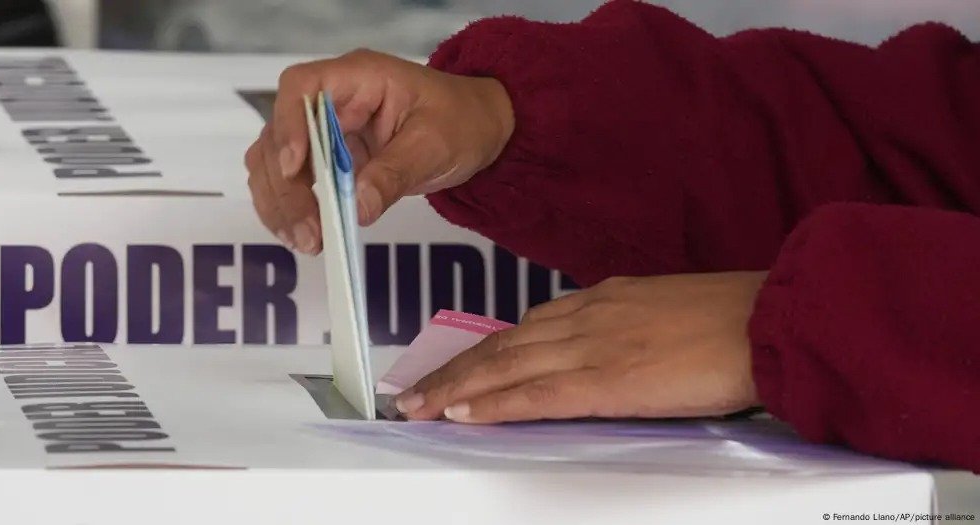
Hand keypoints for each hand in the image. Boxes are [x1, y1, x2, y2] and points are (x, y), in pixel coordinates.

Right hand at [244, 49, 513, 253]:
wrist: (477, 128)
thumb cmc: (460, 121)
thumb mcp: (435, 145)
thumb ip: (394, 174)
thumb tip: (355, 208)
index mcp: (358, 77)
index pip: (302, 87)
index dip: (288, 125)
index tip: (295, 169)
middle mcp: (331, 99)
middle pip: (279, 133)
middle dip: (286, 187)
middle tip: (310, 232)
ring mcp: (322, 129)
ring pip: (273, 161)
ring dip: (279, 203)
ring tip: (306, 242)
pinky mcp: (323, 159)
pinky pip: (288, 182)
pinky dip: (287, 209)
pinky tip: (301, 236)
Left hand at [394, 272, 767, 422]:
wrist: (771, 319)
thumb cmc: (735, 319)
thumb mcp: (667, 313)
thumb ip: (628, 329)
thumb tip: (610, 351)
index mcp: (603, 300)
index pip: (525, 327)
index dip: (484, 350)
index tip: (459, 366)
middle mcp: (587, 317)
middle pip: (502, 345)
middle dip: (454, 370)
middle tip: (416, 390)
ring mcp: (592, 345)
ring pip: (504, 366)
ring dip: (456, 387)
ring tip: (420, 406)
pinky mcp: (606, 378)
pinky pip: (534, 394)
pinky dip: (493, 404)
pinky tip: (463, 414)